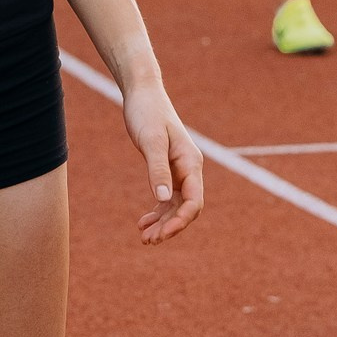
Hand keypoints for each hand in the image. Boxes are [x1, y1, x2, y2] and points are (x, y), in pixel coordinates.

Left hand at [122, 80, 204, 245]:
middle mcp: (190, 169)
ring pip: (176, 206)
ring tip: (144, 237)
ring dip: (163, 223)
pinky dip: (158, 212)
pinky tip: (143, 221)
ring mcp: (180, 170)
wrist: (143, 95)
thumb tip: (162, 199)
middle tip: (148, 241)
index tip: (161, 235)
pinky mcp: (168, 169)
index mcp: (191, 163)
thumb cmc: (147, 113)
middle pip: (186, 209)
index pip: (194, 202)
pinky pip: (167, 198)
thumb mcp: (150, 141)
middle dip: (170, 227)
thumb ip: (157, 169)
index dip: (180, 222)